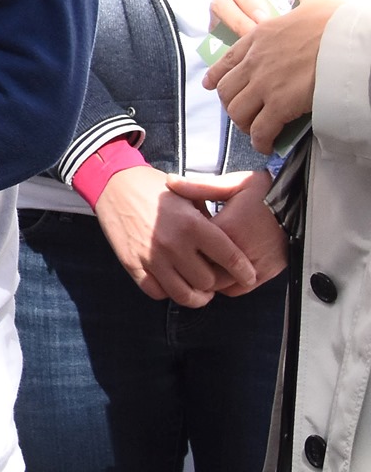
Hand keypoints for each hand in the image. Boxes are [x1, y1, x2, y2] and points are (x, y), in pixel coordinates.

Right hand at [92, 165, 256, 306]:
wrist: (113, 183)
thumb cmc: (154, 188)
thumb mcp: (188, 196)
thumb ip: (208, 222)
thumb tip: (228, 245)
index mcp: (192, 224)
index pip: (229, 258)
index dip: (244, 272)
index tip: (249, 276)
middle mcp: (173, 244)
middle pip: (207, 281)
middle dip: (215, 282)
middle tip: (215, 277)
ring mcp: (151, 257)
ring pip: (184, 295)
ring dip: (195, 295)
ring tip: (198, 289)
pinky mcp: (132, 264)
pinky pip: (156, 292)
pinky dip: (168, 291)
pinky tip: (172, 282)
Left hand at [164, 172, 287, 296]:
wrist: (302, 207)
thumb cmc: (266, 193)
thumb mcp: (233, 184)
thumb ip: (200, 186)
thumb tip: (170, 181)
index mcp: (226, 230)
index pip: (191, 247)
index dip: (182, 244)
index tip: (178, 236)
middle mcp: (239, 253)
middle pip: (202, 270)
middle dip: (192, 264)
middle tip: (187, 253)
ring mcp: (253, 267)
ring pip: (218, 284)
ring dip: (208, 276)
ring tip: (203, 262)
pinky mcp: (266, 275)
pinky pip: (237, 290)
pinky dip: (225, 284)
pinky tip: (220, 269)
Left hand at [206, 0, 339, 152]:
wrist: (352, 45)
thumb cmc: (337, 24)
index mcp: (259, 36)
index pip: (227, 60)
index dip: (218, 76)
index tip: (213, 86)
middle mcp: (255, 60)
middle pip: (228, 90)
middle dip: (233, 104)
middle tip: (244, 114)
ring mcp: (264, 83)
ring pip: (237, 110)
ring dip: (244, 124)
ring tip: (254, 130)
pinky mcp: (279, 104)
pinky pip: (260, 129)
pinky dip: (260, 140)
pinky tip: (265, 145)